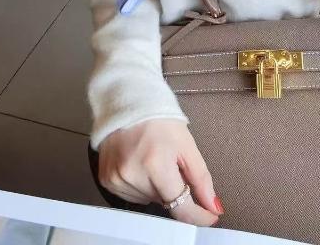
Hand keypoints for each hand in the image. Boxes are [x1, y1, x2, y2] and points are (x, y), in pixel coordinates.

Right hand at [98, 119, 223, 226]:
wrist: (128, 103)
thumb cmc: (161, 120)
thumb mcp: (187, 145)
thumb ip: (201, 179)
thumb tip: (213, 208)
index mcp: (156, 164)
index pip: (179, 205)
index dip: (197, 215)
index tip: (209, 216)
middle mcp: (132, 175)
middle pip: (164, 201)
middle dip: (174, 188)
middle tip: (172, 163)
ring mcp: (116, 179)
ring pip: (148, 200)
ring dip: (156, 188)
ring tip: (154, 160)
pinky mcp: (105, 180)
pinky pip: (131, 195)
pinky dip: (141, 186)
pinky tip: (140, 164)